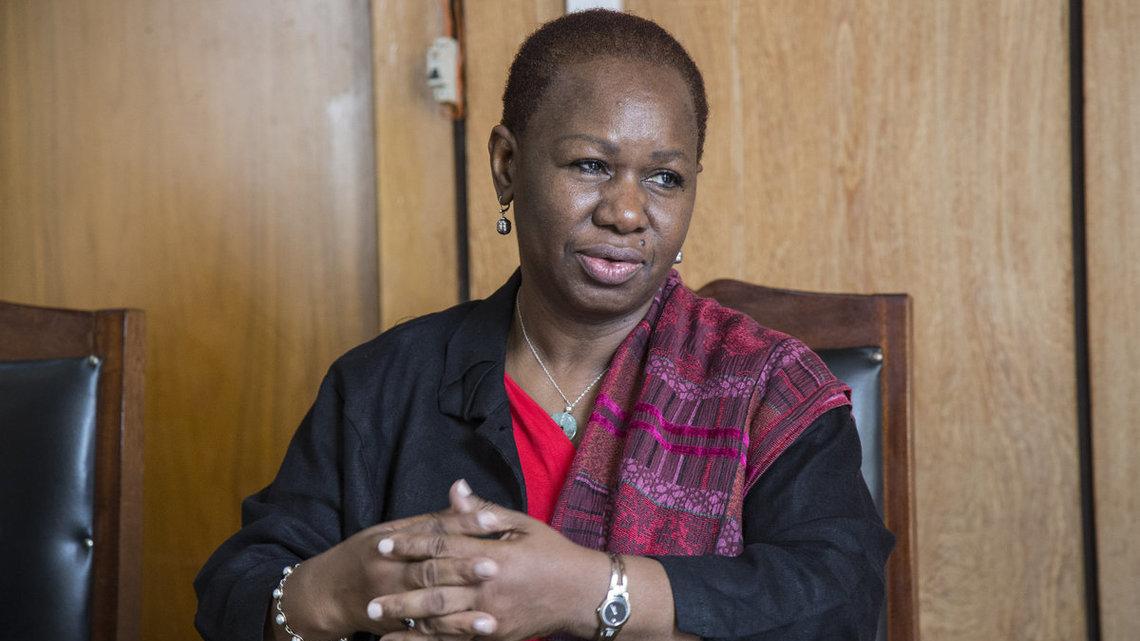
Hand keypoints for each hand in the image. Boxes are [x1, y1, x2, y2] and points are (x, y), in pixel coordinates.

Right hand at [276, 481, 508, 639]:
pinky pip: (423, 633)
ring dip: (460, 614)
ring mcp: (389, 601)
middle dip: (463, 569)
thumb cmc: (366, 555)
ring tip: (490, 617)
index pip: (431, 531)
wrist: (326, 594)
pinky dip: (449, 634)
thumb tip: (462, 491)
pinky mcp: (393, 626)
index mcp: (390, 541)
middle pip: (430, 568)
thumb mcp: (390, 531)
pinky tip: (473, 634)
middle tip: (496, 566)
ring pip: (428, 607)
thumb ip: (429, 520)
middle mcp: (388, 571)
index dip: (462, 525)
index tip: (492, 522)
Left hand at [368, 490, 610, 640]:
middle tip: (367, 590)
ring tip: (377, 619)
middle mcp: (490, 585)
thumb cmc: (553, 553)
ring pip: (441, 618)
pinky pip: (456, 640)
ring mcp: (492, 614)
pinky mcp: (495, 634)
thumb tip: (455, 488)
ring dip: (406, 618)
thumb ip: (483, 510)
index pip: (445, 545)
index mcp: (495, 553)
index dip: (412, 544)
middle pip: (436, 586)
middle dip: (399, 587)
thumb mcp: (522, 524)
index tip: (384, 543)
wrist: (583, 594)